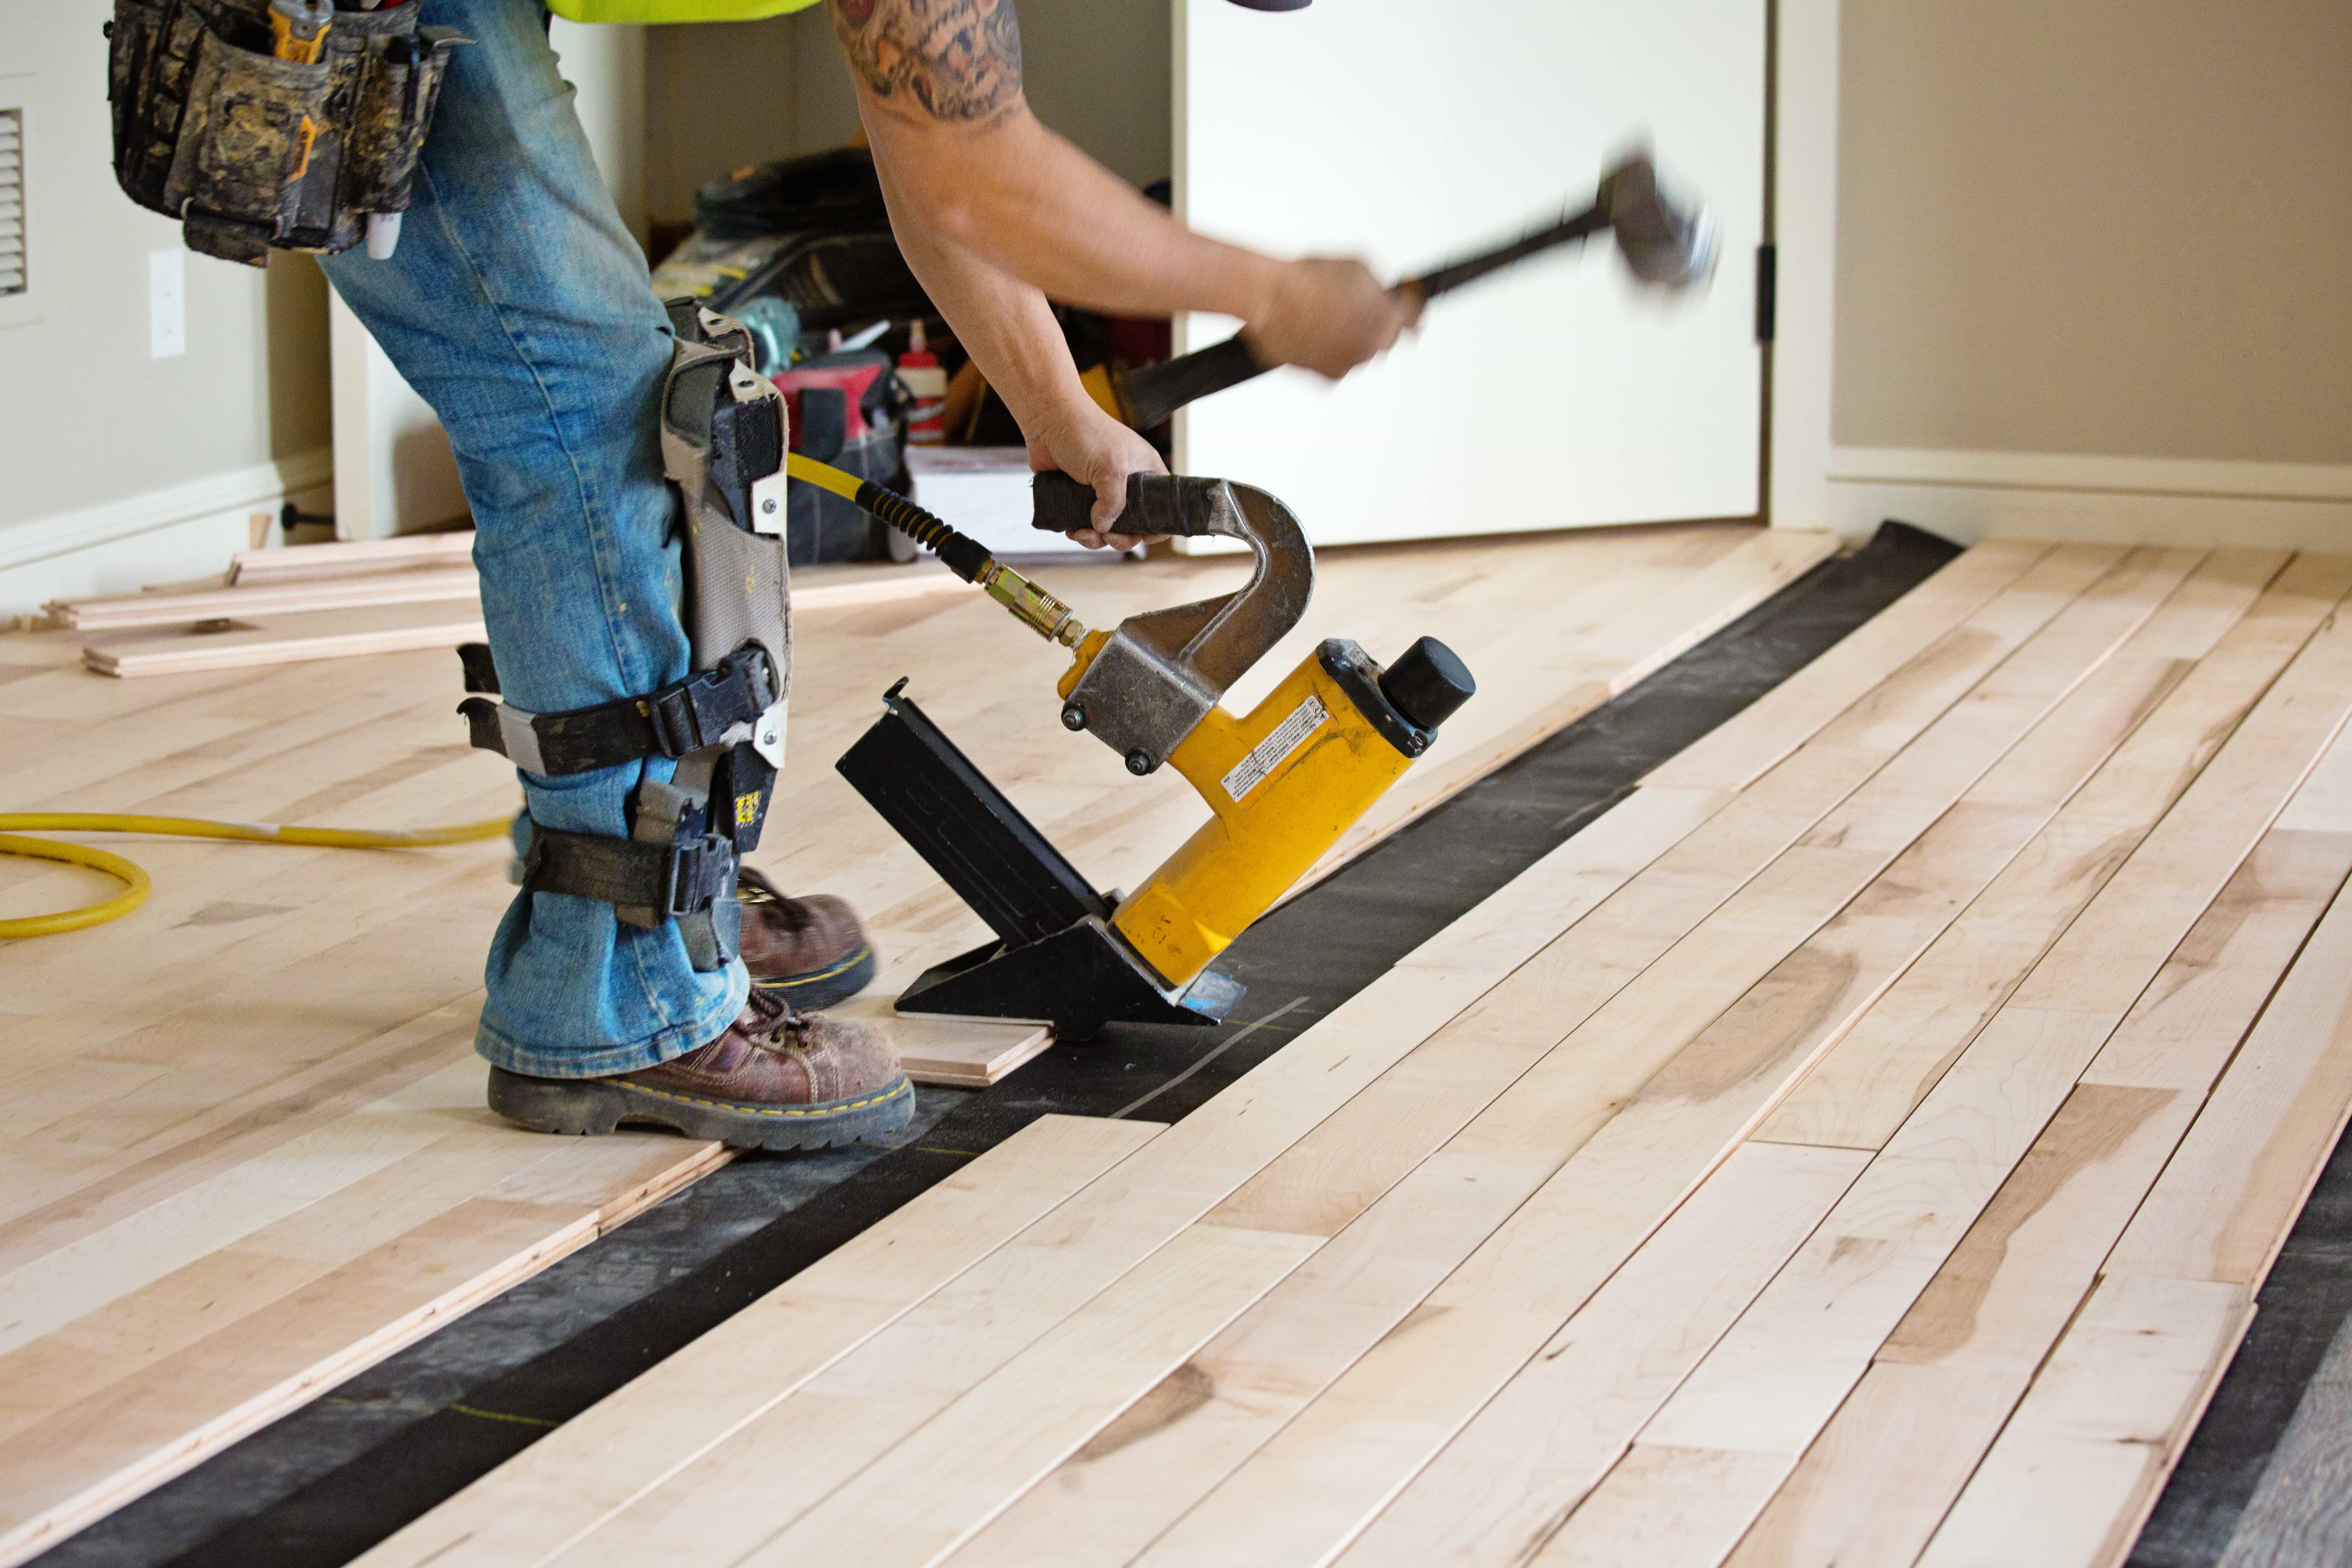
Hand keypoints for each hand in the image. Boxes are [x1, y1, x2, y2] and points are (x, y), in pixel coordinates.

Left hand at [1026, 401, 1169, 549]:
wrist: (1047, 420)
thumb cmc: (1085, 431)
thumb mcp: (1110, 467)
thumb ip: (1113, 501)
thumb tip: (1103, 527)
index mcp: (1145, 472)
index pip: (1162, 506)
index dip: (1157, 526)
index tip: (1145, 537)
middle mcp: (1126, 484)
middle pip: (1133, 524)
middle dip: (1121, 537)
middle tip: (1108, 537)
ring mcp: (1102, 491)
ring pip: (1107, 528)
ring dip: (1096, 538)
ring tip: (1082, 533)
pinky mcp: (1079, 496)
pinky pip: (1084, 523)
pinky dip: (1079, 531)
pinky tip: (1071, 528)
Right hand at [1240, 257, 1422, 379]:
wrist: (1271, 298)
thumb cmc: (1309, 278)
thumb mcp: (1357, 266)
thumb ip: (1378, 287)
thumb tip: (1382, 296)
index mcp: (1388, 317)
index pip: (1414, 318)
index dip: (1410, 310)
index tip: (1409, 310)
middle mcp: (1374, 346)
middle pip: (1386, 339)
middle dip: (1375, 325)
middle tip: (1355, 311)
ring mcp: (1351, 364)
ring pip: (1359, 353)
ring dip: (1350, 340)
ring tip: (1325, 319)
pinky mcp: (1327, 376)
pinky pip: (1335, 365)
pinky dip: (1327, 353)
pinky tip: (1312, 334)